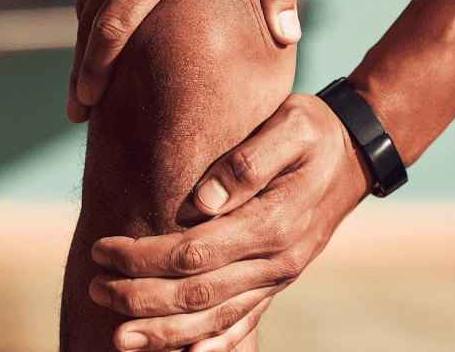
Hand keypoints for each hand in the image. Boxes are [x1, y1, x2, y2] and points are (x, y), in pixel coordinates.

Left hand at [87, 93, 372, 350]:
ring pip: (216, 320)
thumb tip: (202, 199)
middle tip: (96, 290)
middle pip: (197, 295)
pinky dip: (215, 345)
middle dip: (141, 299)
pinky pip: (244, 322)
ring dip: (166, 333)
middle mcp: (276, 260)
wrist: (358, 153)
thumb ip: (249, 160)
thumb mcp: (291, 125)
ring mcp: (279, 276)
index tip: (103, 248)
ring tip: (120, 339)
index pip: (193, 254)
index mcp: (273, 223)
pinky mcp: (277, 281)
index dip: (143, 258)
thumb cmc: (316, 131)